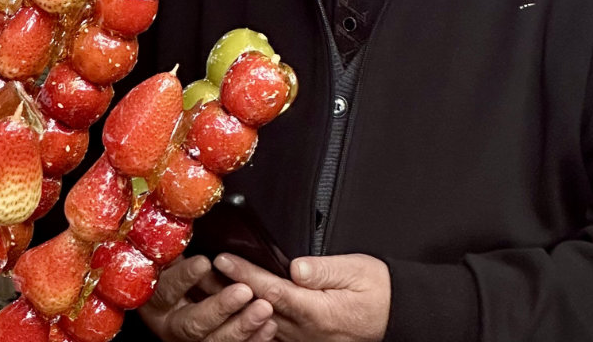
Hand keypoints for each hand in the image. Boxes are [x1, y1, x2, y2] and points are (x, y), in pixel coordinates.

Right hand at [140, 255, 276, 341]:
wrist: (178, 300)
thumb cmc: (175, 269)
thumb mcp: (170, 255)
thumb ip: (176, 246)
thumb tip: (188, 218)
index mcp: (157, 298)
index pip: (167, 289)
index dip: (185, 277)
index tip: (204, 262)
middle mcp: (171, 324)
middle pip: (193, 323)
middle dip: (220, 308)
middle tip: (244, 291)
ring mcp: (192, 340)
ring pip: (214, 341)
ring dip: (242, 326)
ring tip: (264, 308)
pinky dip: (254, 339)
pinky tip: (269, 326)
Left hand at [212, 253, 391, 341]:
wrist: (393, 316)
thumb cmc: (376, 291)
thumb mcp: (355, 270)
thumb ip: (322, 269)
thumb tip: (296, 266)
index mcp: (315, 310)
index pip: (270, 290)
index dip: (243, 274)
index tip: (221, 259)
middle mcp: (304, 330)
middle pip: (256, 307)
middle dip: (226, 289)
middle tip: (199, 272)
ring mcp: (302, 339)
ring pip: (257, 322)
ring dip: (232, 304)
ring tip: (207, 286)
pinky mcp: (303, 340)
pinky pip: (269, 333)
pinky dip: (248, 320)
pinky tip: (232, 308)